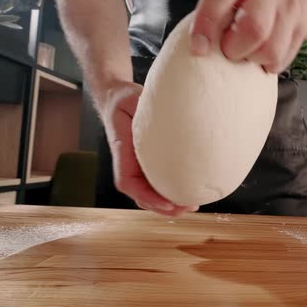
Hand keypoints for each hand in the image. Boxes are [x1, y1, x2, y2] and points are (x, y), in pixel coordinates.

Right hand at [100, 82, 198, 216]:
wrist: (117, 98)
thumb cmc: (125, 99)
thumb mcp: (133, 99)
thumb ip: (145, 109)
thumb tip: (173, 112)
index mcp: (122, 150)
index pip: (128, 182)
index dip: (147, 196)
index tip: (167, 203)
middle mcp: (127, 162)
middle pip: (140, 195)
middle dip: (162, 206)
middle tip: (187, 208)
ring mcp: (136, 165)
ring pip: (147, 193)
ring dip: (167, 204)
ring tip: (190, 207)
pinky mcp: (146, 164)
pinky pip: (155, 184)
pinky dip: (168, 194)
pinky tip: (186, 196)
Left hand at [189, 0, 305, 72]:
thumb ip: (214, 11)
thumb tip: (200, 46)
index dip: (208, 24)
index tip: (199, 48)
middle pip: (254, 29)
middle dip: (235, 48)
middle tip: (228, 50)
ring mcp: (289, 6)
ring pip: (270, 49)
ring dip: (253, 58)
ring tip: (246, 50)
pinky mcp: (301, 26)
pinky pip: (282, 59)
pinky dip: (267, 64)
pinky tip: (261, 52)